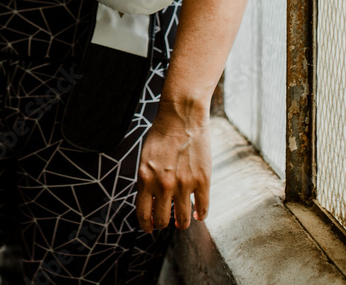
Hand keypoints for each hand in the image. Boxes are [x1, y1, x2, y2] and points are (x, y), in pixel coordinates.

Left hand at [135, 104, 211, 231]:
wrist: (181, 118)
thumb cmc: (161, 135)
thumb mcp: (145, 159)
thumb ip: (147, 180)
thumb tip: (150, 201)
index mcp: (145, 179)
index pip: (143, 214)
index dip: (146, 225)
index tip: (149, 227)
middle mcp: (163, 186)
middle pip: (162, 220)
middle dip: (162, 224)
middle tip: (166, 222)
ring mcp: (184, 185)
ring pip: (183, 219)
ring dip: (181, 223)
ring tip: (181, 221)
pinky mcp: (202, 181)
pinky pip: (203, 208)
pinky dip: (200, 215)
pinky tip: (198, 215)